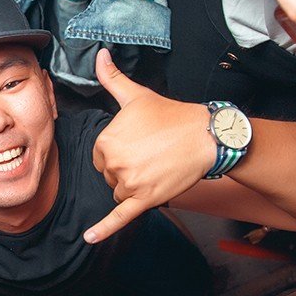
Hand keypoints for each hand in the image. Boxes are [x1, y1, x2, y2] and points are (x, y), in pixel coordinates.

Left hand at [84, 49, 215, 243]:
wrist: (206, 136)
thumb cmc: (171, 115)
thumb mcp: (137, 96)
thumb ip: (113, 79)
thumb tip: (100, 55)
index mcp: (106, 141)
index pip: (100, 156)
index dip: (119, 151)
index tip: (139, 142)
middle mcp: (114, 164)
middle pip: (109, 175)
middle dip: (126, 168)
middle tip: (150, 153)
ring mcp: (130, 184)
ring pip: (119, 192)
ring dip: (133, 186)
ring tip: (155, 167)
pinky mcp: (144, 200)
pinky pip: (119, 217)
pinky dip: (103, 230)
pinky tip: (88, 240)